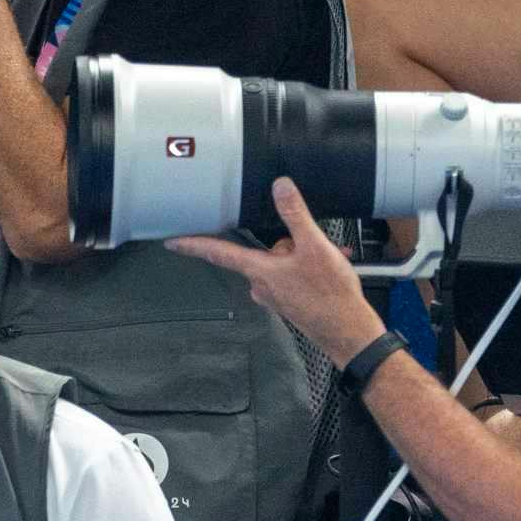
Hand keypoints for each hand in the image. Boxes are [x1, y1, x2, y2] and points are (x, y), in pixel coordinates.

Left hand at [170, 177, 387, 364]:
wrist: (349, 332)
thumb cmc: (331, 295)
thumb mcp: (315, 247)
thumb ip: (295, 215)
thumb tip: (280, 187)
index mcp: (260, 271)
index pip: (219, 253)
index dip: (194, 245)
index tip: (172, 241)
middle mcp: (261, 286)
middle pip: (263, 252)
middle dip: (288, 243)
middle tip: (316, 247)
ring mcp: (275, 296)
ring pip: (280, 262)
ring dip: (302, 255)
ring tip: (329, 259)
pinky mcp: (288, 302)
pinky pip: (291, 276)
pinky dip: (308, 268)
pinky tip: (328, 269)